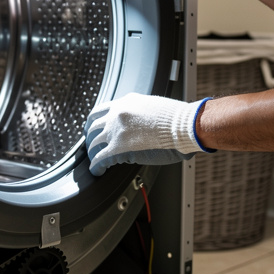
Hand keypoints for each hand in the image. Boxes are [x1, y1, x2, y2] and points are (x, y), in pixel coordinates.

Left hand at [84, 94, 211, 176]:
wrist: (183, 127)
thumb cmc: (176, 119)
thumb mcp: (152, 107)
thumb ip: (139, 113)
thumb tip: (137, 123)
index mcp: (125, 103)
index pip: (101, 110)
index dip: (95, 121)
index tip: (93, 127)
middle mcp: (117, 114)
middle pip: (94, 126)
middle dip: (91, 137)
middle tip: (91, 144)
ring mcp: (116, 131)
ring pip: (94, 143)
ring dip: (92, 152)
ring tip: (95, 160)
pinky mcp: (118, 148)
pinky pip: (100, 159)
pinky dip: (96, 166)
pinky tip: (97, 171)